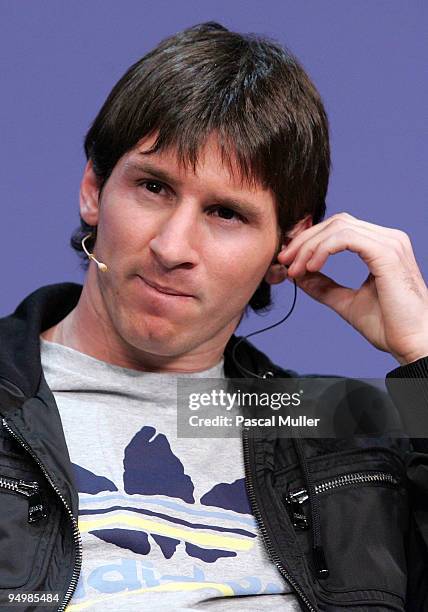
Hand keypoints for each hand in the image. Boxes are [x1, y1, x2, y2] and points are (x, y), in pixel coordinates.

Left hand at [278, 212, 427, 364]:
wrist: (414, 344)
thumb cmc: (390, 327)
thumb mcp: (346, 302)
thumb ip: (323, 286)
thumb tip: (298, 275)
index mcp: (381, 247)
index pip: (339, 228)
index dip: (310, 239)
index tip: (288, 260)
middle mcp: (387, 239)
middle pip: (335, 222)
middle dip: (304, 240)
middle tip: (283, 260)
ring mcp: (390, 243)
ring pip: (337, 227)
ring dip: (309, 246)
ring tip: (295, 269)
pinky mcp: (387, 253)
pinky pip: (346, 238)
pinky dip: (323, 249)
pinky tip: (311, 267)